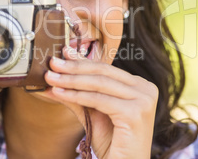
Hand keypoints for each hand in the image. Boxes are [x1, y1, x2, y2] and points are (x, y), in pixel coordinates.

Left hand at [44, 46, 158, 158]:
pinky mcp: (136, 113)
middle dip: (74, 68)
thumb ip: (78, 92)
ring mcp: (144, 100)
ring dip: (71, 80)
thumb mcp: (93, 111)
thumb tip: (55, 74)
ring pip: (99, 83)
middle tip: (52, 64)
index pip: (105, 68)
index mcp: (139, 85)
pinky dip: (77, 95)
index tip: (61, 55)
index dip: (81, 61)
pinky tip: (60, 93)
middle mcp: (146, 88)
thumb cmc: (111, 142)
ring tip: (51, 78)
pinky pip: (99, 99)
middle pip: (102, 72)